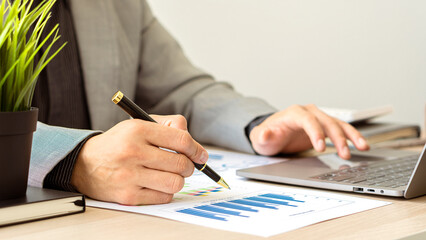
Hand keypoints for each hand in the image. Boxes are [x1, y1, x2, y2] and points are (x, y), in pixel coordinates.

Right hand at [70, 115, 207, 204]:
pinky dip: (166, 192)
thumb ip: (169, 126)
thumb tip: (195, 146)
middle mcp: (133, 152)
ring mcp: (130, 175)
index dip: (196, 148)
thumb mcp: (139, 124)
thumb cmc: (119, 143)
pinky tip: (157, 184)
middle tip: (183, 165)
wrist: (84, 164)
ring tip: (170, 174)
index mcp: (138, 130)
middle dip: (188, 165)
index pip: (181, 139)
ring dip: (178, 180)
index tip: (201, 155)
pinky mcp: (128, 196)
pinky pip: (163, 197)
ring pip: (175, 182)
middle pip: (181, 163)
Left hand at [249, 104, 368, 158]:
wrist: (273, 134)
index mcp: (293, 113)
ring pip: (338, 124)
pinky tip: (361, 145)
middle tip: (344, 154)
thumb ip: (262, 135)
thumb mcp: (260, 137)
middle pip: (326, 122)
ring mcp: (318, 119)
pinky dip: (352, 137)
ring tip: (362, 147)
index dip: (316, 132)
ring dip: (350, 136)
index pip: (308, 120)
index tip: (321, 148)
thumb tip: (264, 133)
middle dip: (337, 138)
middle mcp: (308, 113)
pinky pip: (341, 130)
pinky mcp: (324, 127)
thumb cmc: (268, 135)